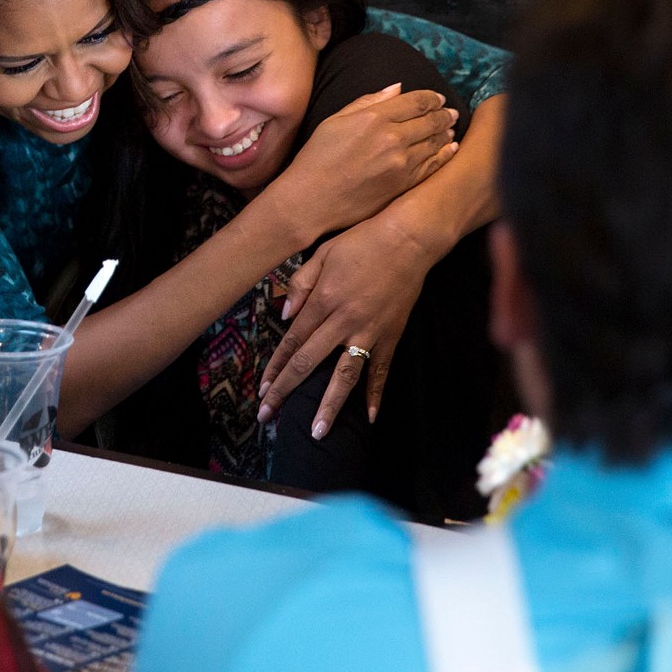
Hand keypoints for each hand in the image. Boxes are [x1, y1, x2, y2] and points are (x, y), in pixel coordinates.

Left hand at [257, 213, 433, 437]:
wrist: (409, 239)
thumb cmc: (362, 241)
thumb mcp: (323, 253)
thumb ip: (301, 284)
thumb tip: (284, 315)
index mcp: (323, 300)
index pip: (292, 342)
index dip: (275, 368)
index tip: (262, 391)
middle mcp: (343, 321)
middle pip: (309, 363)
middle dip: (286, 392)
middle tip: (269, 418)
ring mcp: (369, 331)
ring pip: (345, 376)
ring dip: (329, 406)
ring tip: (317, 432)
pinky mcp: (391, 336)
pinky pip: (380, 370)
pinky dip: (375, 395)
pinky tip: (368, 418)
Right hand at [267, 86, 457, 238]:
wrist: (312, 200)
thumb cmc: (317, 158)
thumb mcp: (334, 121)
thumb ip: (367, 101)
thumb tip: (397, 88)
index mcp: (373, 118)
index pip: (415, 101)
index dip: (431, 98)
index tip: (437, 98)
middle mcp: (392, 138)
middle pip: (430, 121)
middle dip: (443, 114)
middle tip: (451, 112)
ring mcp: (401, 164)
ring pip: (435, 142)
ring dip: (446, 133)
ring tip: (451, 128)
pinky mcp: (404, 185)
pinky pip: (432, 166)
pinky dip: (445, 155)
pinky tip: (450, 149)